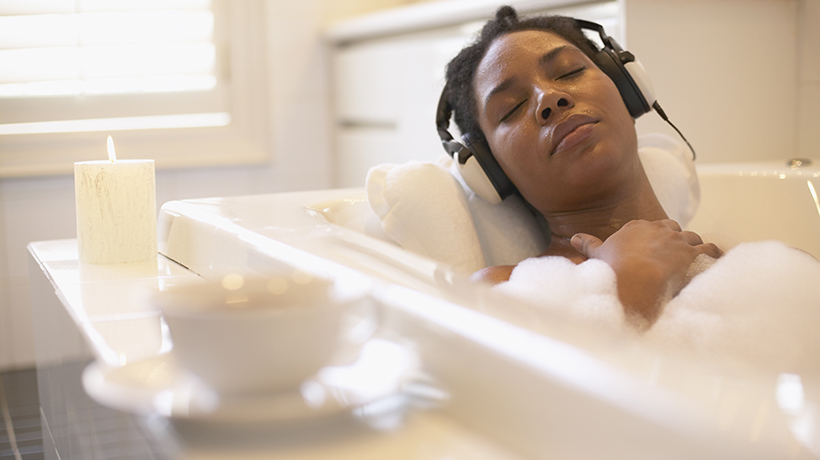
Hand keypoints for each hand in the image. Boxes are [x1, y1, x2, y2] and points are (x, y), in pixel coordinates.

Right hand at [571, 219, 721, 326]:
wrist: (634, 280)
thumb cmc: (614, 269)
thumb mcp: (597, 256)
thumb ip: (587, 245)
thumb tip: (573, 238)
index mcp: (636, 227)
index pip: (649, 226)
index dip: (653, 236)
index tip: (653, 246)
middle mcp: (659, 229)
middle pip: (672, 228)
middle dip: (675, 238)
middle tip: (675, 251)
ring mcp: (678, 240)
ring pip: (692, 237)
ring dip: (695, 246)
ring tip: (697, 256)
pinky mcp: (693, 253)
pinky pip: (710, 250)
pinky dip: (715, 253)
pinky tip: (718, 258)